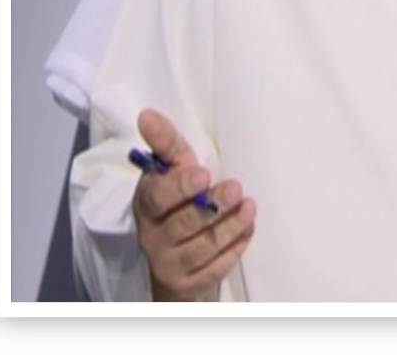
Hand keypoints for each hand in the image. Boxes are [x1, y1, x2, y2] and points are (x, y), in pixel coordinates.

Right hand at [132, 108, 256, 300]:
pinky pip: (215, 269)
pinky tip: (248, 229)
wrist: (176, 257)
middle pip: (182, 224)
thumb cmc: (179, 201)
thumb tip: (148, 114)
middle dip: (211, 206)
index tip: (203, 174)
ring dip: (229, 227)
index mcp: (147, 204)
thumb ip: (166, 144)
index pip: (157, 197)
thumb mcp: (174, 171)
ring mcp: (169, 263)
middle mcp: (152, 236)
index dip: (179, 187)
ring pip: (201, 248)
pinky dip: (234, 249)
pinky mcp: (189, 283)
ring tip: (249, 206)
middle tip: (236, 187)